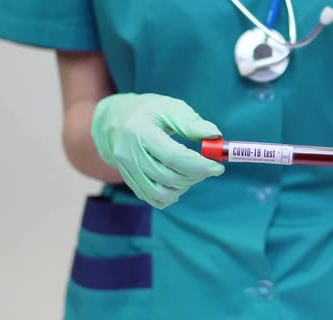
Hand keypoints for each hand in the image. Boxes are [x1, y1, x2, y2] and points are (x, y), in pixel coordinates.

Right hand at [91, 93, 224, 207]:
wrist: (114, 121)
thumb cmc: (148, 111)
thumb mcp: (169, 107)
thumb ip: (191, 123)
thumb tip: (215, 136)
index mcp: (140, 132)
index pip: (174, 157)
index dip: (200, 165)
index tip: (218, 166)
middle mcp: (130, 154)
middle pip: (169, 177)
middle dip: (196, 175)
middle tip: (208, 166)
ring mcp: (127, 171)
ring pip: (162, 194)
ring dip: (184, 186)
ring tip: (192, 172)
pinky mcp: (129, 182)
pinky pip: (153, 199)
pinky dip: (171, 195)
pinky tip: (178, 180)